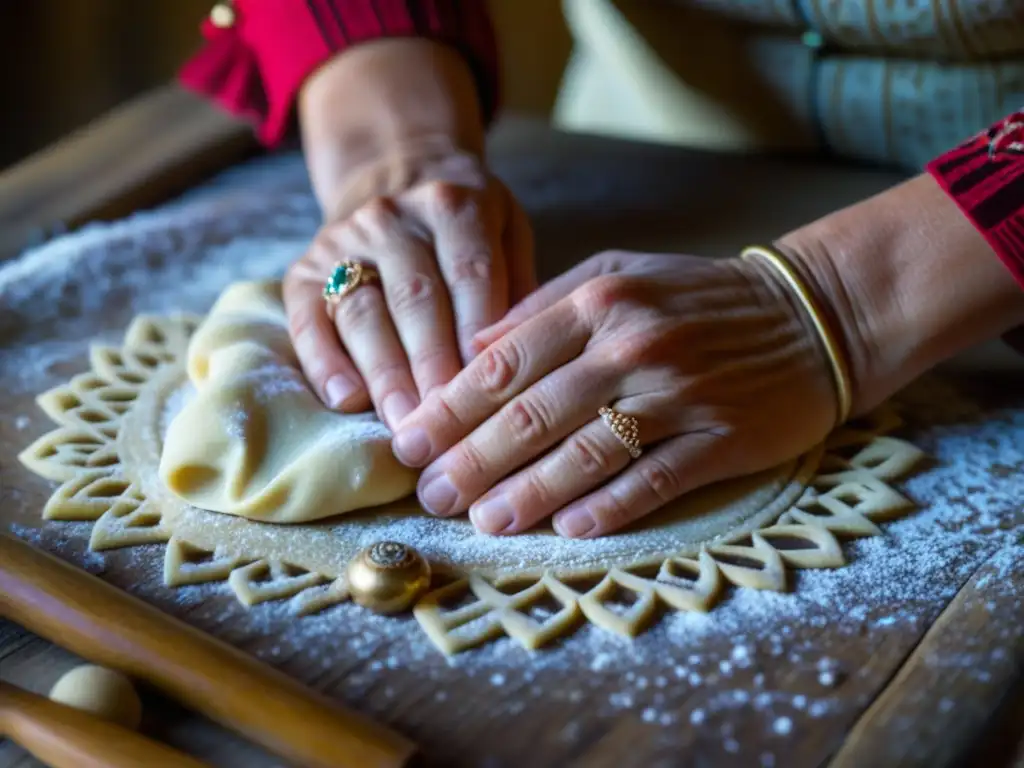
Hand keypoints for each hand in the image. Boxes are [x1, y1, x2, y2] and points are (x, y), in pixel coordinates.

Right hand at [283, 158, 533, 427]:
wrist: (393, 180)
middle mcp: (393, 218)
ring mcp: (342, 243)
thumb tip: (523, 355)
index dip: (477, 333)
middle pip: (414, 299)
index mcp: (453, 207)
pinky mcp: (303, 272)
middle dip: (432, 366)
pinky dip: (325, 364)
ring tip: (406, 427)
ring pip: (363, 313)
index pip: (469, 273)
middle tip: (449, 423)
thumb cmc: (466, 229)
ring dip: (386, 375)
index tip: (488, 389)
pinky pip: (308, 321)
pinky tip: (347, 402)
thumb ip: (519, 286)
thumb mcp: (507, 233)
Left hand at [389, 250, 839, 537]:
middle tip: (430, 495)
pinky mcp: (720, 438)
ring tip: (483, 522)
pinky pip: (652, 480)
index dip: (448, 408)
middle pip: (531, 414)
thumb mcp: (619, 273)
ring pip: (584, 454)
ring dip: (527, 494)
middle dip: (470, 460)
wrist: (811, 315)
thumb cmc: (701, 297)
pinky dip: (608, 507)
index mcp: (598, 300)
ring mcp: (677, 394)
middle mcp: (631, 346)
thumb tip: (474, 349)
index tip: (408, 443)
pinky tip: (569, 530)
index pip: (503, 362)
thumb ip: (544, 306)